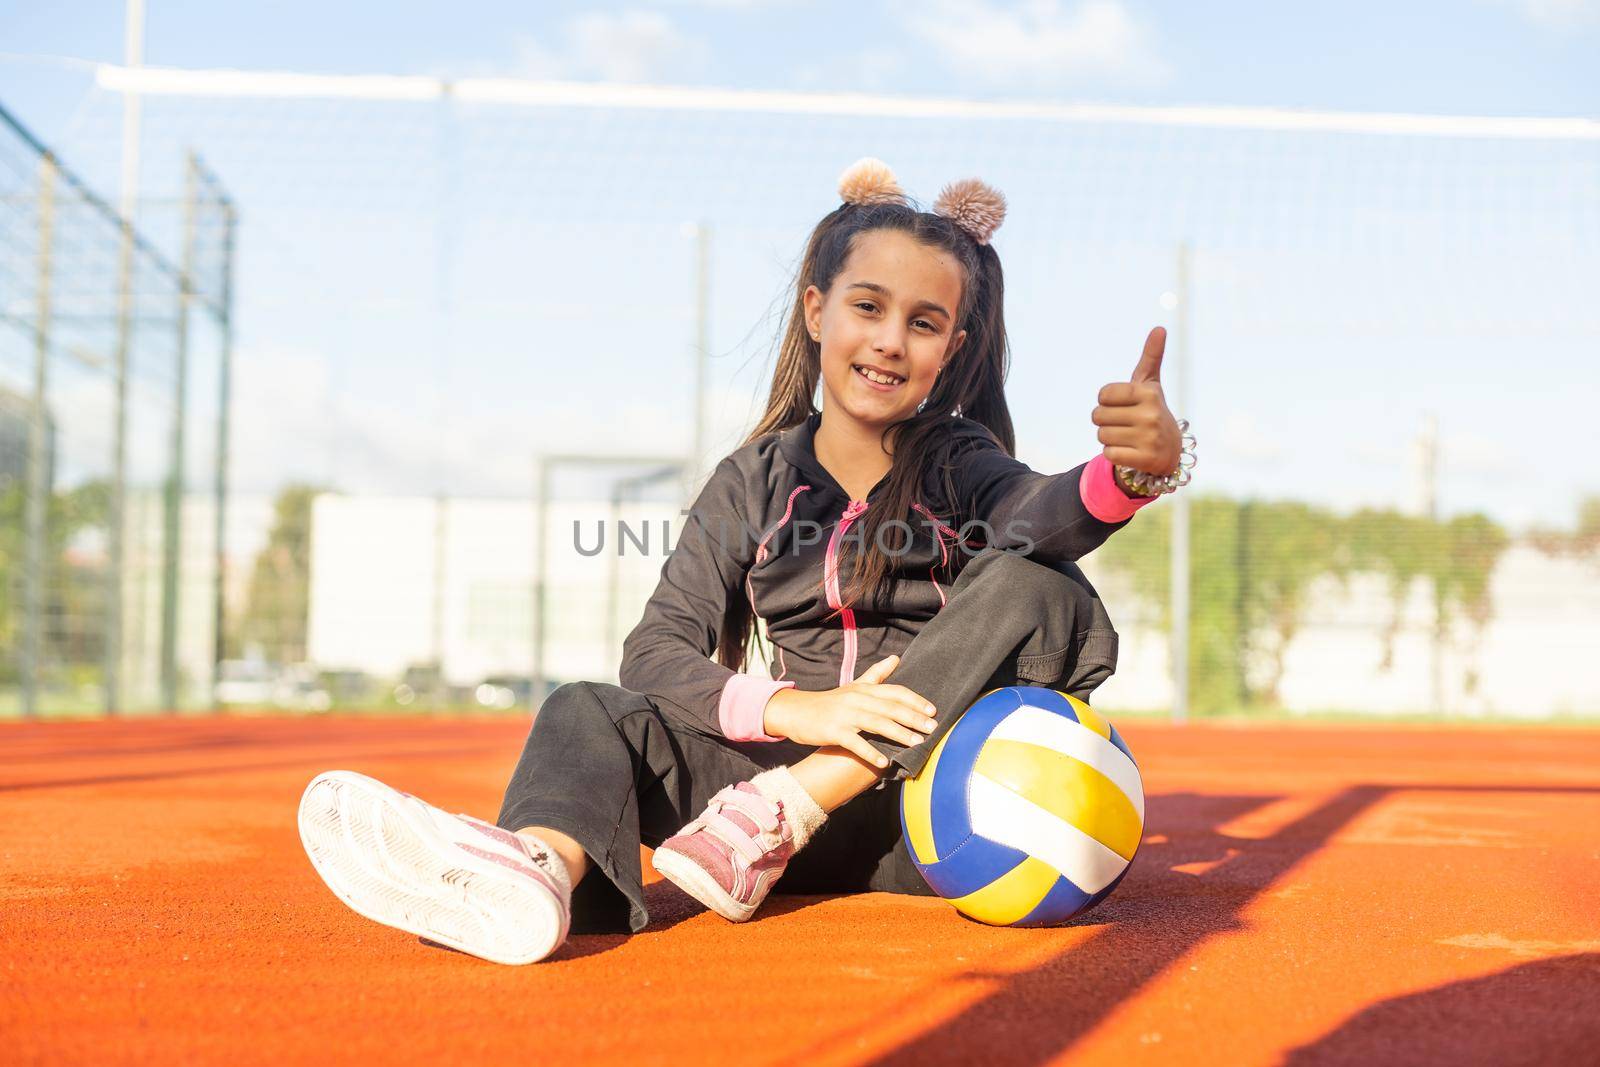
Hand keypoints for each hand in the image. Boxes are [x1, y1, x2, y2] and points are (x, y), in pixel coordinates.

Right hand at [762, 655, 938, 768]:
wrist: (796, 711)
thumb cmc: (829, 702)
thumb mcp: (854, 686)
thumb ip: (877, 675)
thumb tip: (897, 658)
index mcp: (864, 689)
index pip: (895, 692)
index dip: (915, 701)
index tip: (933, 711)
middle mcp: (857, 699)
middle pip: (890, 707)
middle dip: (914, 718)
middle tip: (934, 728)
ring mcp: (845, 715)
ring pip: (877, 723)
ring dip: (899, 733)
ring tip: (917, 743)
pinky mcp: (833, 731)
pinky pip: (855, 742)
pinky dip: (870, 752)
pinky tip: (884, 761)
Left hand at [1092, 326, 1181, 476]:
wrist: (1170, 450)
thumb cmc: (1151, 411)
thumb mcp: (1150, 384)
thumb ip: (1151, 357)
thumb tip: (1159, 328)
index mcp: (1148, 393)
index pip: (1103, 394)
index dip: (1106, 401)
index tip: (1123, 405)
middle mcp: (1151, 415)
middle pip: (1098, 416)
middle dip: (1105, 421)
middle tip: (1125, 423)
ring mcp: (1150, 438)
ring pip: (1102, 436)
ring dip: (1109, 438)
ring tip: (1128, 437)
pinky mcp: (1146, 459)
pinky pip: (1109, 454)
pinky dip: (1115, 454)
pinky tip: (1130, 451)